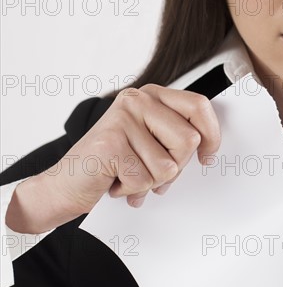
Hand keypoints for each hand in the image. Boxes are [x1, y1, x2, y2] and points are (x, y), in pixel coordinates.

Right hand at [7, 85, 220, 233]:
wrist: (66, 184)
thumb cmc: (114, 166)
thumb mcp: (152, 144)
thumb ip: (177, 138)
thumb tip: (209, 147)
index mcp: (152, 96)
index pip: (199, 106)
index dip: (211, 135)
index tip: (207, 156)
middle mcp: (137, 100)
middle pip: (189, 141)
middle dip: (175, 168)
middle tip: (150, 171)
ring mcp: (122, 119)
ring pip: (169, 166)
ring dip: (151, 182)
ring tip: (129, 175)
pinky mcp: (110, 144)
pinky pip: (145, 180)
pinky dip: (132, 190)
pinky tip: (115, 181)